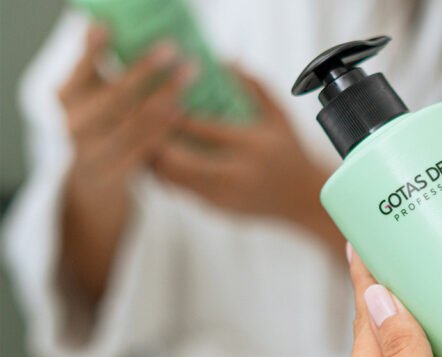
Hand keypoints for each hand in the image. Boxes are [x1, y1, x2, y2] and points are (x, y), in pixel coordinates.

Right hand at [60, 26, 195, 192]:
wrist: (93, 185)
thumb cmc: (99, 127)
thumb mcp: (91, 96)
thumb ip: (96, 65)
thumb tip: (103, 22)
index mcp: (66, 97)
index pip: (83, 69)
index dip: (95, 49)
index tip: (111, 26)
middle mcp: (74, 124)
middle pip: (115, 95)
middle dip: (145, 70)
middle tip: (173, 50)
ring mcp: (93, 152)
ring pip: (133, 122)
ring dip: (164, 97)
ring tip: (187, 76)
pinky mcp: (115, 174)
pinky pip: (145, 149)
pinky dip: (165, 129)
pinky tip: (183, 111)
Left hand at [151, 69, 343, 253]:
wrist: (305, 201)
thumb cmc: (291, 153)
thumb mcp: (279, 116)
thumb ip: (254, 86)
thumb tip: (224, 60)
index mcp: (251, 146)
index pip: (202, 128)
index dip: (173, 112)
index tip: (155, 96)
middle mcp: (237, 174)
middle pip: (179, 160)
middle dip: (154, 141)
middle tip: (137, 122)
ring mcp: (226, 196)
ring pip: (174, 180)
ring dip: (154, 161)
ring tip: (142, 140)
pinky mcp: (219, 210)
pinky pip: (182, 192)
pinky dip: (166, 175)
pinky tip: (159, 160)